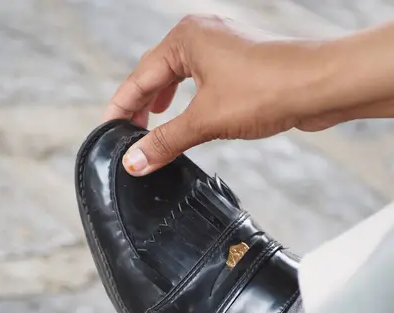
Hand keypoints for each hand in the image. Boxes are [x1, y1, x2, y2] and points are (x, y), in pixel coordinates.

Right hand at [104, 16, 393, 175]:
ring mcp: (224, 48)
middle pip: (158, 72)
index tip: (108, 129)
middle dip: (142, 103)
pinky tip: (190, 113)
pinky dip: (190, 99)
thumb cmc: (268, 88)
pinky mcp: (242, 65)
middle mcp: (203, 35)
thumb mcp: (206, 120)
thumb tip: (134, 161)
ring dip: (165, 100)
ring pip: (182, 75)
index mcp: (186, 38)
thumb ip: (166, 140)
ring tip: (154, 121)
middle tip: (129, 132)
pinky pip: (204, 81)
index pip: (140, 76)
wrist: (320, 85)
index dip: (121, 106)